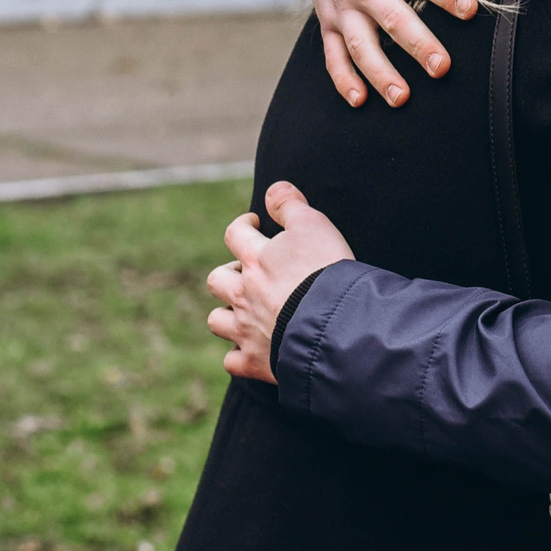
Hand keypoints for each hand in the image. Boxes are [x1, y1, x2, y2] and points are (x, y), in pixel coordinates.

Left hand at [205, 181, 356, 383]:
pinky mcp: (256, 362)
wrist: (333, 327)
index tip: (253, 224)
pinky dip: (239, 356)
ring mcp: (246, 330)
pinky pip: (233, 361)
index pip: (236, 234)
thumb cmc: (326, 272)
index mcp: (257, 260)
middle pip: (217, 279)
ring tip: (245, 312)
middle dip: (228, 274)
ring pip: (217, 321)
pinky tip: (253, 350)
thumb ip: (291, 204)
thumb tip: (273, 188)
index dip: (242, 225)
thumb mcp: (315, 226)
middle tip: (248, 273)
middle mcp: (244, 294)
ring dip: (226, 315)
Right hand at [300, 0, 478, 108]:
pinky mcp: (329, 23)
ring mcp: (345, 8)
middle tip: (441, 68)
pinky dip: (343, 79)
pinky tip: (359, 101)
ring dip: (380, 73)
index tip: (470, 10)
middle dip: (418, 45)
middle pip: (394, 19)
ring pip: (362, 46)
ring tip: (402, 98)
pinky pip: (333, 55)